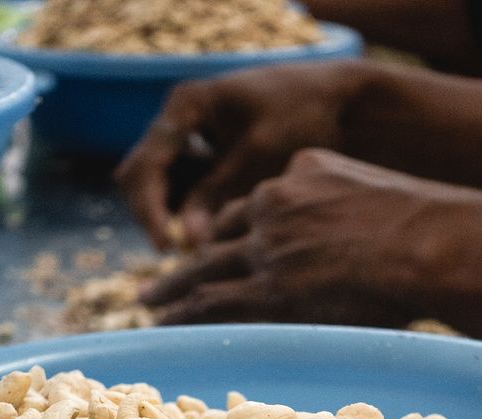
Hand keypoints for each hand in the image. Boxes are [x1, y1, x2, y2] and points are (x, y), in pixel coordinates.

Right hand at [115, 61, 365, 248]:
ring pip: (160, 189)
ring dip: (170, 219)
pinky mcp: (207, 160)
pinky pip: (184, 193)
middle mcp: (180, 120)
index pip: (146, 166)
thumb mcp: (259, 156)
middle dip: (153, 216)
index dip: (150, 211)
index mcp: (186, 105)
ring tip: (197, 250)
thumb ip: (218, 195)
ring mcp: (191, 140)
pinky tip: (212, 239)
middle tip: (176, 255)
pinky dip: (191, 216)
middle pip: (141, 178)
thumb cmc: (304, 116)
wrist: (341, 100)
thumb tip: (186, 241)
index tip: (168, 247)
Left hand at [141, 148, 481, 342]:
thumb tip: (332, 220)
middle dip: (184, 262)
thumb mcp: (368, 182)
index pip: (247, 207)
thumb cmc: (422, 220)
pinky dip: (185, 314)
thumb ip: (336, 191)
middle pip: (216, 238)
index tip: (206, 246)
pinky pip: (214, 303)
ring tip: (148, 305)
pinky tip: (166, 324)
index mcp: (297, 174)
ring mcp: (267, 250)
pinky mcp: (270, 289)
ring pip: (205, 271)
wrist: (430, 242)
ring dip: (172, 291)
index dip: (224, 231)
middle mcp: (271, 207)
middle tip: (154, 281)